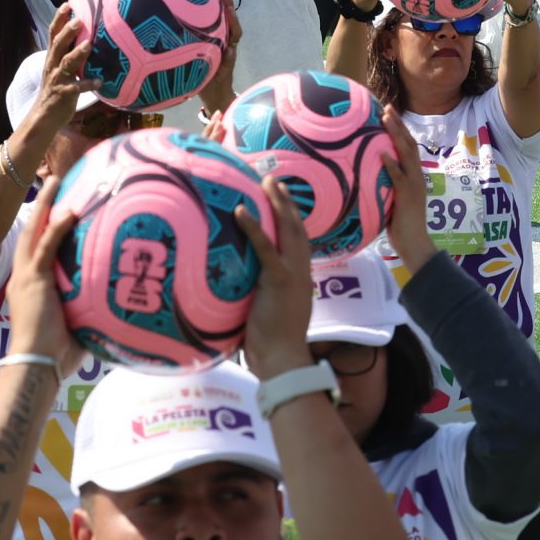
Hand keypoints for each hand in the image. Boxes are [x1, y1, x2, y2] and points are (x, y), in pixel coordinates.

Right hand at [3, 177, 89, 376]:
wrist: (37, 366)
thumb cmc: (57, 355)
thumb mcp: (77, 326)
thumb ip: (92, 313)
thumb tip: (120, 312)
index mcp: (31, 288)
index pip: (38, 250)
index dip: (46, 228)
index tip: (59, 209)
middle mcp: (24, 278)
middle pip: (31, 233)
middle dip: (40, 207)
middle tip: (51, 183)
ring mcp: (25, 278)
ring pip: (33, 232)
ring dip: (44, 206)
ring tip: (53, 181)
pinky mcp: (32, 281)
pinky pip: (45, 247)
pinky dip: (56, 228)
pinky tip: (69, 211)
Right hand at [36, 5, 88, 120]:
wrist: (43, 116)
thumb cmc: (57, 89)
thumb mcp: (60, 68)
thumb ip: (70, 54)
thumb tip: (88, 38)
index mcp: (52, 57)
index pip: (53, 34)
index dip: (58, 18)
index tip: (67, 3)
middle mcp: (53, 65)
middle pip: (58, 44)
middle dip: (67, 31)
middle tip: (79, 20)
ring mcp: (58, 79)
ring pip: (66, 63)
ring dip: (77, 53)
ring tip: (89, 44)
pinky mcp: (63, 94)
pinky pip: (76, 88)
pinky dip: (87, 84)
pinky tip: (100, 82)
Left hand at [238, 173, 315, 378]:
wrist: (283, 360)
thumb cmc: (272, 347)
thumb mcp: (270, 314)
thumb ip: (260, 297)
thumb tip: (238, 291)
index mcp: (300, 279)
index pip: (297, 243)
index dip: (291, 219)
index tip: (282, 200)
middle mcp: (301, 272)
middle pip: (297, 228)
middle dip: (286, 202)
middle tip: (274, 180)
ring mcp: (292, 275)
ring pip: (288, 231)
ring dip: (277, 204)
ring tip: (266, 182)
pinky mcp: (278, 281)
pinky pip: (266, 249)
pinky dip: (254, 228)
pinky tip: (241, 210)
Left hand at [380, 113, 432, 266]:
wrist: (415, 242)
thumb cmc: (400, 225)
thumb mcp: (393, 199)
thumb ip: (386, 184)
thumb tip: (367, 174)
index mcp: (414, 176)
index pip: (408, 147)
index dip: (400, 129)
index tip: (389, 113)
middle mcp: (416, 176)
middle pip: (409, 143)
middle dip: (398, 124)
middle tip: (387, 106)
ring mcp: (413, 185)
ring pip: (406, 153)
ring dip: (396, 134)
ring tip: (387, 118)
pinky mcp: (407, 196)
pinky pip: (398, 177)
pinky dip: (391, 163)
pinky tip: (382, 152)